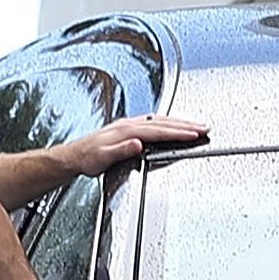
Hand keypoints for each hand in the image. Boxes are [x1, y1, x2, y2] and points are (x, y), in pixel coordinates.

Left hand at [51, 115, 204, 179]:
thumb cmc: (87, 159)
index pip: (158, 131)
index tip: (195, 134)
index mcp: (126, 131)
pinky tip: (172, 125)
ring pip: (159, 120)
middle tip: (205, 127)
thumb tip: (138, 144)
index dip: (178, 133)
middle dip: (186, 124)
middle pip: (163, 122)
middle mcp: (128, 125)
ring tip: (195, 125)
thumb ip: (122, 150)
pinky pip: (153, 122)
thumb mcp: (102, 158)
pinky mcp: (128, 127)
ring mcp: (128, 125)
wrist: (73, 156)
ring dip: (179, 122)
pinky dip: (168, 122)